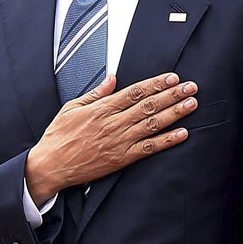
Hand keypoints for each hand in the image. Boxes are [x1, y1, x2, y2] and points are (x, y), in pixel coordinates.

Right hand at [24, 72, 196, 200]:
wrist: (51, 166)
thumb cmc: (59, 137)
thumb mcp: (71, 108)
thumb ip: (95, 93)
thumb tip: (112, 78)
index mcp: (101, 108)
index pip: (135, 92)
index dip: (156, 84)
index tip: (172, 77)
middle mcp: (113, 123)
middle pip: (149, 105)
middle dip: (172, 94)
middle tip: (191, 87)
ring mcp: (119, 141)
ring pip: (153, 124)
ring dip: (175, 113)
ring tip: (192, 104)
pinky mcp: (122, 159)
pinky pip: (149, 148)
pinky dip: (167, 141)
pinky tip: (182, 133)